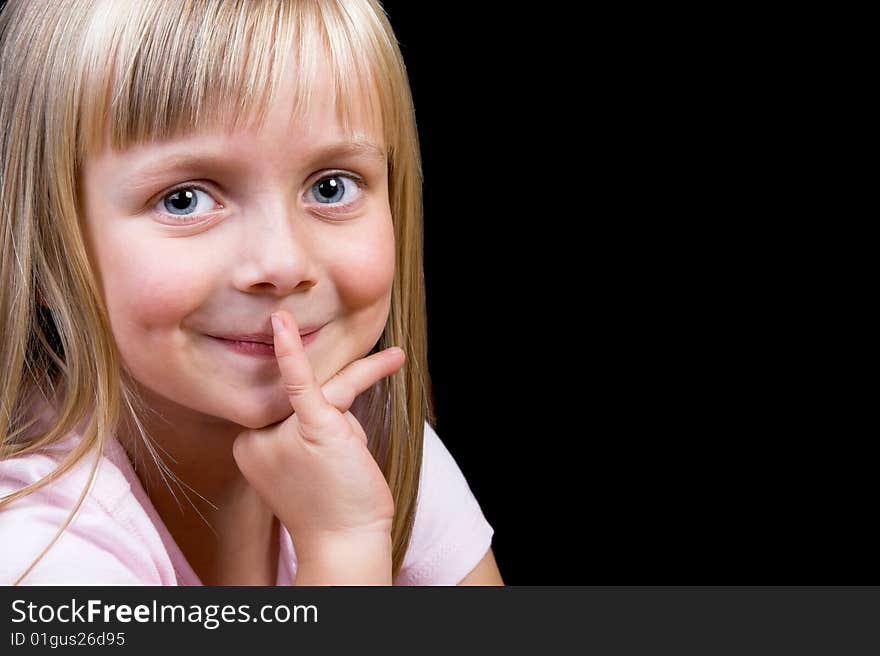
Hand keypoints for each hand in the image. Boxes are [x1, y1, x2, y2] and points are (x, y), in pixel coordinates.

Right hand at [232, 310, 404, 563]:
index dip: (319, 432)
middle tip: (332, 479)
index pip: (291, 409)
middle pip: (310, 402)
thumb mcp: (311, 459)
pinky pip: (300, 380)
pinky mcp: (309, 425)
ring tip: (353, 457)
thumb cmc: (333, 504)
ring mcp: (279, 432)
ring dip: (351, 434)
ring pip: (328, 397)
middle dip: (335, 432)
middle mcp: (255, 438)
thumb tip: (338, 386)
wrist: (346, 544)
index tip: (318, 475)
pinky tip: (281, 322)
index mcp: (248, 446)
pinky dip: (292, 351)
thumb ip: (312, 420)